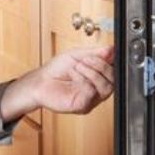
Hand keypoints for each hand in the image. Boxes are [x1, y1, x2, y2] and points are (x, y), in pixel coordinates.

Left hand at [0, 45, 114, 121]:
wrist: (40, 82)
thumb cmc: (56, 70)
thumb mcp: (77, 55)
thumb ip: (95, 52)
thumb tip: (111, 49)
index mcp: (97, 76)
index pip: (115, 70)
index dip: (112, 61)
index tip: (105, 52)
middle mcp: (97, 88)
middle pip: (114, 79)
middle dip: (101, 66)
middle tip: (87, 60)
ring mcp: (91, 98)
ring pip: (107, 87)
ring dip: (93, 73)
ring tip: (79, 66)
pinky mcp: (83, 105)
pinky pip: (93, 93)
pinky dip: (84, 81)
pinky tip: (74, 75)